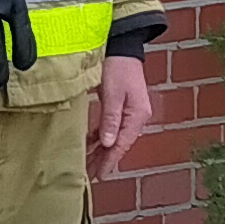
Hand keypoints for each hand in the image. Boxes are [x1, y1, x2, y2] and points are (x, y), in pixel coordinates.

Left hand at [89, 55, 152, 182]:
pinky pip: (111, 127)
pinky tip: (91, 144)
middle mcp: (136, 117)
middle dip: (104, 159)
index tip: (100, 176)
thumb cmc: (118, 67)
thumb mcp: (113, 93)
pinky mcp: (121, 107)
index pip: (122, 144)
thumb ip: (111, 119)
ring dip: (101, 150)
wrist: (122, 47)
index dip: (110, 161)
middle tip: (89, 175)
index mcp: (137, 116)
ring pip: (114, 137)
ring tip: (87, 163)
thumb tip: (107, 144)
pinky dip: (101, 137)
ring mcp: (129, 112)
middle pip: (118, 143)